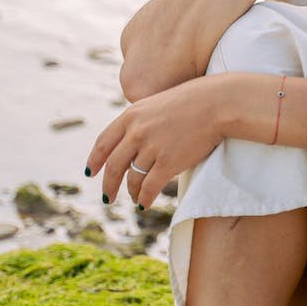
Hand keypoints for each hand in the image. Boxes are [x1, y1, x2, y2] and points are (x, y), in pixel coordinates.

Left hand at [85, 75, 228, 209]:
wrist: (216, 104)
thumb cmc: (193, 102)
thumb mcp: (158, 104)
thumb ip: (142, 120)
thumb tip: (134, 140)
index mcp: (131, 116)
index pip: (104, 142)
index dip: (95, 160)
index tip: (91, 172)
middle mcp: (136, 132)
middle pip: (113, 165)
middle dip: (108, 185)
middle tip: (107, 197)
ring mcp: (151, 148)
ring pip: (132, 179)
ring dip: (132, 192)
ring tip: (135, 199)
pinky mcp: (168, 163)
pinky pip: (149, 187)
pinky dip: (144, 198)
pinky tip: (144, 204)